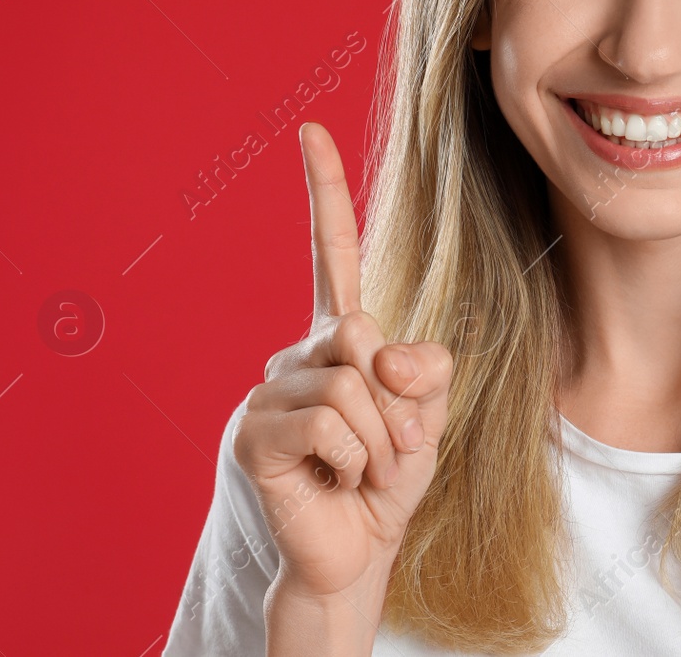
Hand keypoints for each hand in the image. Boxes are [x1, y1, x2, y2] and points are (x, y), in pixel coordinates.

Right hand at [232, 121, 451, 603]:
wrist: (358, 551)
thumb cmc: (388, 478)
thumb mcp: (427, 413)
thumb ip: (422, 368)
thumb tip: (372, 350)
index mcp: (340, 335)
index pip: (332, 251)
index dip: (324, 190)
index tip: (310, 129)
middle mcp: (297, 352)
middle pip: (361, 332)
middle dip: (398, 399)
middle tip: (394, 449)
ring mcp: (269, 390)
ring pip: (350, 382)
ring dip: (380, 439)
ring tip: (363, 470)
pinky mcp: (254, 431)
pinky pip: (329, 418)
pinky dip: (355, 456)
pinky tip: (338, 481)